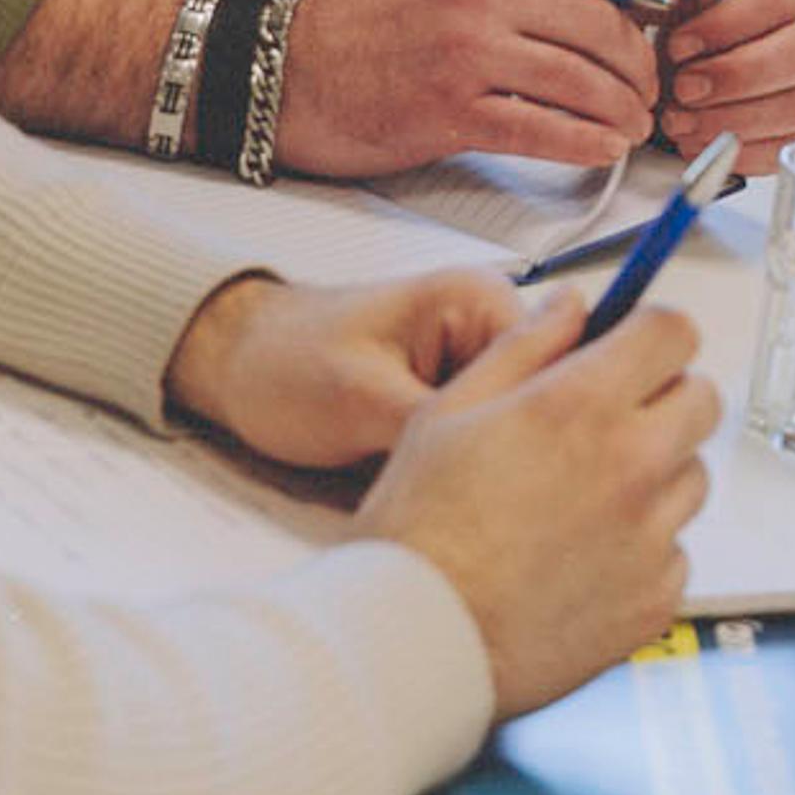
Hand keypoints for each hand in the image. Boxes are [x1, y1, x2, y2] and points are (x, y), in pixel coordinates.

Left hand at [160, 268, 522, 467]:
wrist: (234, 364)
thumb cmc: (284, 364)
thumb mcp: (366, 403)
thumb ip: (448, 420)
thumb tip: (511, 458)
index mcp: (482, 297)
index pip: (561, 368)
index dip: (546, 430)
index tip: (518, 483)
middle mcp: (492, 320)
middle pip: (543, 399)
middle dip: (514, 452)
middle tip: (467, 496)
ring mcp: (474, 356)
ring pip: (514, 423)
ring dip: (488, 463)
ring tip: (448, 496)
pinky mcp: (454, 389)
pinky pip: (483, 432)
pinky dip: (465, 465)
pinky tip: (440, 490)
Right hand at [276, 0, 670, 177]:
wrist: (286, 69)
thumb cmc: (371, 25)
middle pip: (603, 22)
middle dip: (642, 63)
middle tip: (650, 87)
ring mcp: (466, 53)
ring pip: (582, 80)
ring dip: (623, 110)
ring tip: (634, 125)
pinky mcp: (449, 112)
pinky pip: (542, 129)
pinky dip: (585, 143)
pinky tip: (602, 148)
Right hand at [356, 292, 720, 715]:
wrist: (415, 643)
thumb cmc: (417, 532)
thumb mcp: (449, 411)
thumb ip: (523, 346)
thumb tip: (570, 308)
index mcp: (582, 406)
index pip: (674, 332)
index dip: (652, 334)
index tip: (634, 349)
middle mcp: (632, 466)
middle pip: (703, 400)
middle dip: (665, 398)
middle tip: (611, 421)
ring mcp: (650, 537)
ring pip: (692, 477)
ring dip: (656, 476)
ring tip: (581, 501)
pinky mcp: (655, 598)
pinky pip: (675, 552)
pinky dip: (643, 550)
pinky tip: (581, 558)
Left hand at [653, 0, 794, 175]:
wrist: (668, 61)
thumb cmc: (675, 15)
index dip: (725, 25)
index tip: (679, 41)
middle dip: (735, 77)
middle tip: (683, 88)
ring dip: (732, 119)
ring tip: (681, 120)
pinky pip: (788, 145)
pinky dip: (740, 151)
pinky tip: (700, 140)